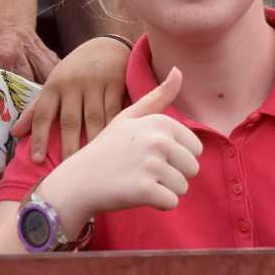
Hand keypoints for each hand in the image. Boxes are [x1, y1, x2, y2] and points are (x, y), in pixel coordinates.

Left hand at [12, 36, 130, 161]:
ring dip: (92, 142)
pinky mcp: (115, 84)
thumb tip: (14, 133)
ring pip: (93, 119)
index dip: (38, 137)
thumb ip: (35, 109)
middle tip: (67, 170)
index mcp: (53, 86)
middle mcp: (72, 85)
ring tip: (90, 164)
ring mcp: (95, 84)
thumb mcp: (53, 84)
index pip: (42, 114)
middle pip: (69, 121)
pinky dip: (113, 128)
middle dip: (68, 147)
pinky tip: (112, 145)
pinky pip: (114, 111)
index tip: (37, 160)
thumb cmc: (74, 71)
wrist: (106, 45)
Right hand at [39, 67, 202, 222]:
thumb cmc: (107, 148)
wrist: (78, 180)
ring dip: (164, 191)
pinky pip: (171, 204)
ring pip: (182, 188)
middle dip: (173, 175)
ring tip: (137, 181)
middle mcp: (158, 140)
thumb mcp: (129, 117)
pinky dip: (157, 204)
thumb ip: (157, 97)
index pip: (196, 149)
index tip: (149, 155)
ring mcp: (151, 165)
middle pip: (192, 169)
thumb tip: (179, 70)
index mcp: (160, 122)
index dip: (176, 157)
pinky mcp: (144, 190)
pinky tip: (135, 194)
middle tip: (143, 171)